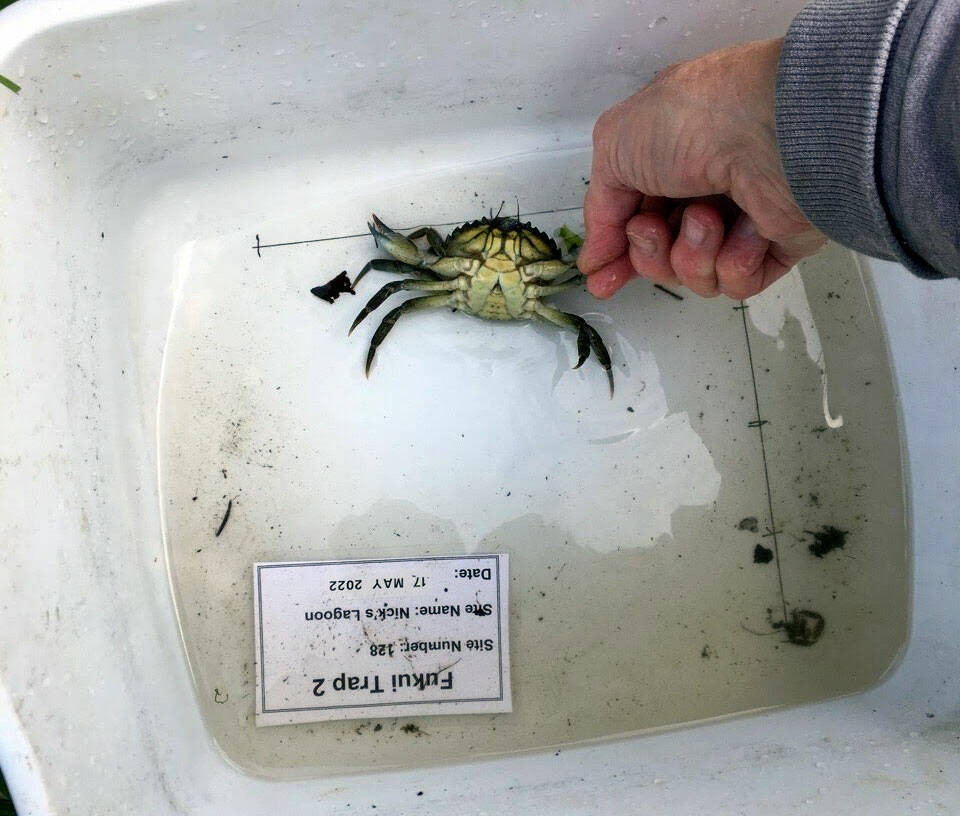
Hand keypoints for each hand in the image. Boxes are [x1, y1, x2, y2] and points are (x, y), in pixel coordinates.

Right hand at [579, 38, 824, 299]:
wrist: (773, 132)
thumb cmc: (694, 120)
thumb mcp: (614, 145)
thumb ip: (599, 206)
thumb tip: (595, 258)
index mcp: (669, 157)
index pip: (634, 218)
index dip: (615, 251)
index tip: (600, 277)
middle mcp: (705, 188)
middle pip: (659, 256)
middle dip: (649, 252)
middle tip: (654, 229)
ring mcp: (741, 219)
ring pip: (694, 274)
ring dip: (691, 253)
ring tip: (708, 218)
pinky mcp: (775, 246)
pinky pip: (736, 282)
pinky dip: (733, 261)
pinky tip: (746, 229)